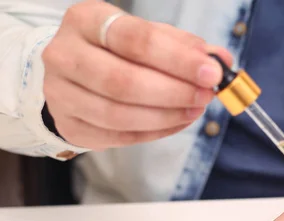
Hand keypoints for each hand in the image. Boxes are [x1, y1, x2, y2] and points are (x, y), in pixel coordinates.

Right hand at [41, 0, 231, 149]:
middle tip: (205, 96)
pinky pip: (118, 136)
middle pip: (123, 81)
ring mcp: (61, 93)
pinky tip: (176, 122)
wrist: (73, 75)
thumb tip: (221, 59)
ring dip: (166, 116)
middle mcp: (65, 54)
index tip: (211, 72)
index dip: (177, 59)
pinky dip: (155, 132)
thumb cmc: (118, 52)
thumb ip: (184, 46)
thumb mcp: (149, 37)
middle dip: (174, 92)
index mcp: (86, 20)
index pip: (134, 39)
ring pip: (118, 114)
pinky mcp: (69, 125)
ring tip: (194, 110)